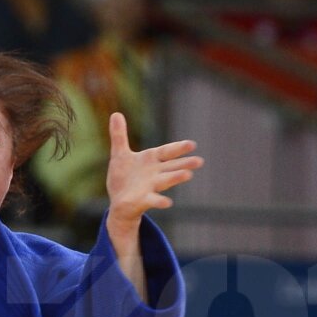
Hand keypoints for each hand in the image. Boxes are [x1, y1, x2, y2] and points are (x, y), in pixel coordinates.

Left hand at [105, 112, 199, 228]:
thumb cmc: (123, 178)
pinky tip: (168, 203)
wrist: (119, 202)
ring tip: (188, 175)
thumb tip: (116, 113)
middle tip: (199, 161)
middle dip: (184, 163)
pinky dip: (160, 201)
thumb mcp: (119, 154)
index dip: (178, 148)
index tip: (192, 144)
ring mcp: (150, 187)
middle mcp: (154, 173)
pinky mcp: (143, 200)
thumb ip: (119, 135)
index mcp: (151, 160)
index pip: (166, 152)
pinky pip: (153, 200)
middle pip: (171, 167)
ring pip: (165, 181)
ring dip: (176, 177)